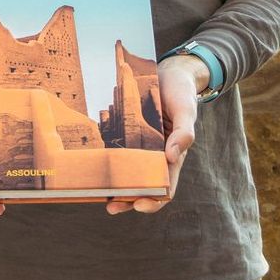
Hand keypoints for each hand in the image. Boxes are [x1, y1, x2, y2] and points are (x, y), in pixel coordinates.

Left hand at [106, 53, 207, 215]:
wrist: (169, 73)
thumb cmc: (181, 93)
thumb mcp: (186, 110)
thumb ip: (184, 133)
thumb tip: (171, 157)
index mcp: (172, 157)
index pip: (165, 188)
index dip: (154, 200)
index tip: (140, 204)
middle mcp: (155, 156)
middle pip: (141, 186)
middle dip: (128, 200)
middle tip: (112, 206)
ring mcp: (139, 146)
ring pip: (125, 172)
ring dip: (114, 185)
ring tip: (99, 192)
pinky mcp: (126, 133)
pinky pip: (115, 150)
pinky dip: (107, 160)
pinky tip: (93, 164)